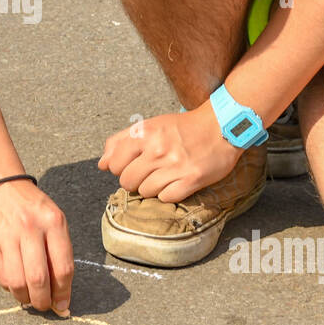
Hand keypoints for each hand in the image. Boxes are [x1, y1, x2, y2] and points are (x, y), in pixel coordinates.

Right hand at [0, 179, 72, 315]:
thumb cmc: (30, 206)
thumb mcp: (52, 219)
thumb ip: (58, 252)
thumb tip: (61, 292)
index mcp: (54, 222)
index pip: (63, 267)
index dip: (63, 293)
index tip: (62, 305)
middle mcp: (31, 228)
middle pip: (39, 279)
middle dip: (43, 301)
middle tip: (44, 306)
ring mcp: (8, 235)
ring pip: (17, 281)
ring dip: (24, 298)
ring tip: (28, 298)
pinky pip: (0, 275)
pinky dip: (9, 287)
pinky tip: (14, 284)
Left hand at [98, 108, 241, 202]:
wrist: (221, 127)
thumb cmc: (183, 127)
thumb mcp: (150, 125)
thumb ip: (121, 141)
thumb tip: (102, 164)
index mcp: (145, 133)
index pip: (114, 163)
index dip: (120, 168)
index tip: (132, 165)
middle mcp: (158, 149)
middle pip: (127, 181)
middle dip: (134, 180)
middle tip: (148, 172)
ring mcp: (175, 165)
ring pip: (145, 191)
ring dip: (152, 187)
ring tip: (165, 175)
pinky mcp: (191, 179)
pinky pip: (165, 198)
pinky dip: (168, 194)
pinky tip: (176, 182)